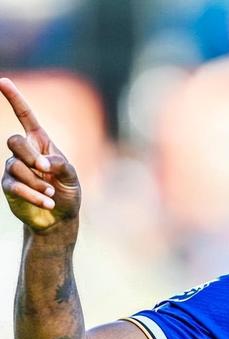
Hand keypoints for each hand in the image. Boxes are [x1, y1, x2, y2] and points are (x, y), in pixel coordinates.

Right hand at [0, 77, 80, 231]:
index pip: (25, 116)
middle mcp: (24, 152)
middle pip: (14, 141)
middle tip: (44, 170)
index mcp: (40, 142)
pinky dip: (34, 195)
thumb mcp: (71, 176)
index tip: (4, 81)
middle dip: (29, 155)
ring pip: (15, 166)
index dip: (15, 99)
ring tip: (51, 193)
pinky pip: (15, 186)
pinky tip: (48, 202)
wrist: (61, 217)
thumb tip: (41, 164)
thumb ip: (60, 164)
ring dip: (36, 182)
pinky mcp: (9, 186)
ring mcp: (14, 168)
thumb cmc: (67, 191)